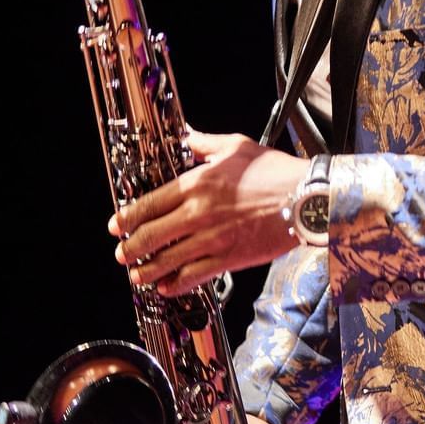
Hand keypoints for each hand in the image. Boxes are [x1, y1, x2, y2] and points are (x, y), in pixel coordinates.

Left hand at [108, 130, 308, 296]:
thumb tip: (188, 137)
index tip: (117, 226)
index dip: (128, 218)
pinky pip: (195, 275)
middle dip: (132, 248)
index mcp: (197, 184)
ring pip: (168, 260)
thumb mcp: (237, 146)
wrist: (307, 199)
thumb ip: (206, 144)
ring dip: (147, 270)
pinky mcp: (229, 258)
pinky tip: (167, 286)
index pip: (150, 204)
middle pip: (152, 235)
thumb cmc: (276, 172)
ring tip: (137, 275)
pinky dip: (176, 283)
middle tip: (123, 253)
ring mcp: (213, 239)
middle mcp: (199, 213)